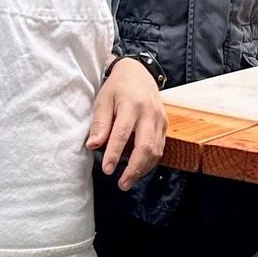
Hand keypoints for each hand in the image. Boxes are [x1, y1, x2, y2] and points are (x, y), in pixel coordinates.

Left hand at [89, 56, 168, 187]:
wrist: (139, 72)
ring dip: (142, 169)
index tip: (107, 170)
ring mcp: (160, 119)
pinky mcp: (165, 124)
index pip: (122, 134)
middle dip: (134, 169)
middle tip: (122, 184)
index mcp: (131, 105)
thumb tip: (92, 146)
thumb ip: (100, 124)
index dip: (114, 154)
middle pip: (145, 146)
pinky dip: (150, 161)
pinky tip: (138, 169)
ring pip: (155, 150)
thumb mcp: (103, 100)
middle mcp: (149, 113)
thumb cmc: (117, 87)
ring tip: (128, 180)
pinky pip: (160, 147)